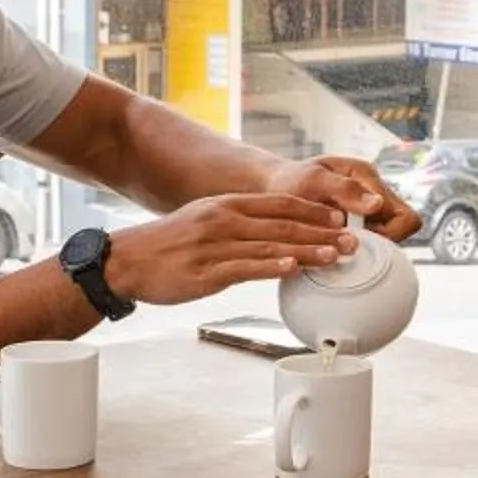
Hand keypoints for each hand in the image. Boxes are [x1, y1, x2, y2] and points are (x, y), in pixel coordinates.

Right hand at [101, 193, 354, 306]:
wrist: (126, 260)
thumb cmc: (168, 244)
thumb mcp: (204, 219)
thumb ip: (238, 223)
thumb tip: (273, 232)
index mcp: (226, 205)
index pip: (280, 203)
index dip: (313, 210)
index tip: (340, 218)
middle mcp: (224, 220)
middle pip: (282, 224)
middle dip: (321, 232)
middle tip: (351, 240)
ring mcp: (215, 246)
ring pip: (271, 246)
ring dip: (307, 251)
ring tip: (334, 257)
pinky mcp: (206, 273)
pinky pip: (246, 268)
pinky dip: (272, 267)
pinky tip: (293, 269)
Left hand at [269, 154, 421, 241]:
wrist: (275, 186)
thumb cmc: (291, 180)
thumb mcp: (314, 179)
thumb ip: (345, 189)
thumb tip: (377, 204)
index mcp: (367, 177)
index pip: (405, 218)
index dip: (390, 235)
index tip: (361, 239)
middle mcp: (372, 193)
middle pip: (401, 230)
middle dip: (378, 242)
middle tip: (346, 243)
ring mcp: (365, 210)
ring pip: (386, 238)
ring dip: (365, 245)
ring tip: (336, 243)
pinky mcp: (355, 223)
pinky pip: (368, 241)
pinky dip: (353, 246)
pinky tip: (333, 246)